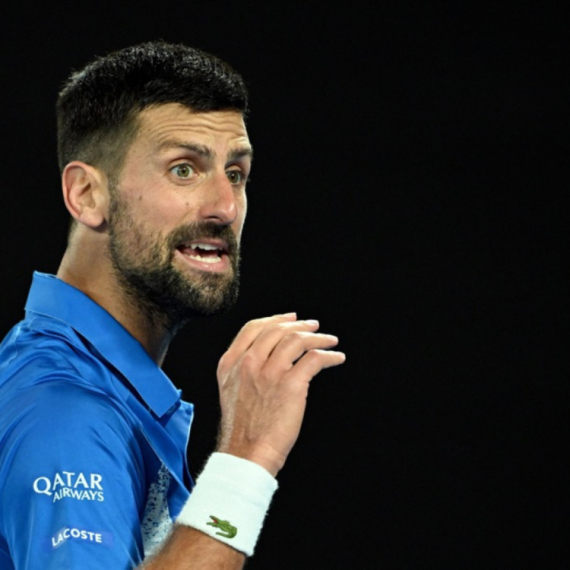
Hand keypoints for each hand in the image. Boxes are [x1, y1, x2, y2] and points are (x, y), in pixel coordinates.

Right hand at [216, 313, 345, 475]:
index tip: (290, 318)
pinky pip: (314, 359)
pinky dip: (329, 355)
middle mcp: (248, 363)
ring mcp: (269, 372)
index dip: (275, 319)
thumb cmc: (242, 428)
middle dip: (299, 325)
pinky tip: (336, 357)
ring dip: (318, 337)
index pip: (253, 328)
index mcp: (231, 363)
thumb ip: (244, 369)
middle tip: (313, 326)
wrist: (246, 453)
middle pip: (277, 330)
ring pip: (297, 340)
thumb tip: (270, 356)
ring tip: (329, 340)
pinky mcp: (290, 384)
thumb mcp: (231, 390)